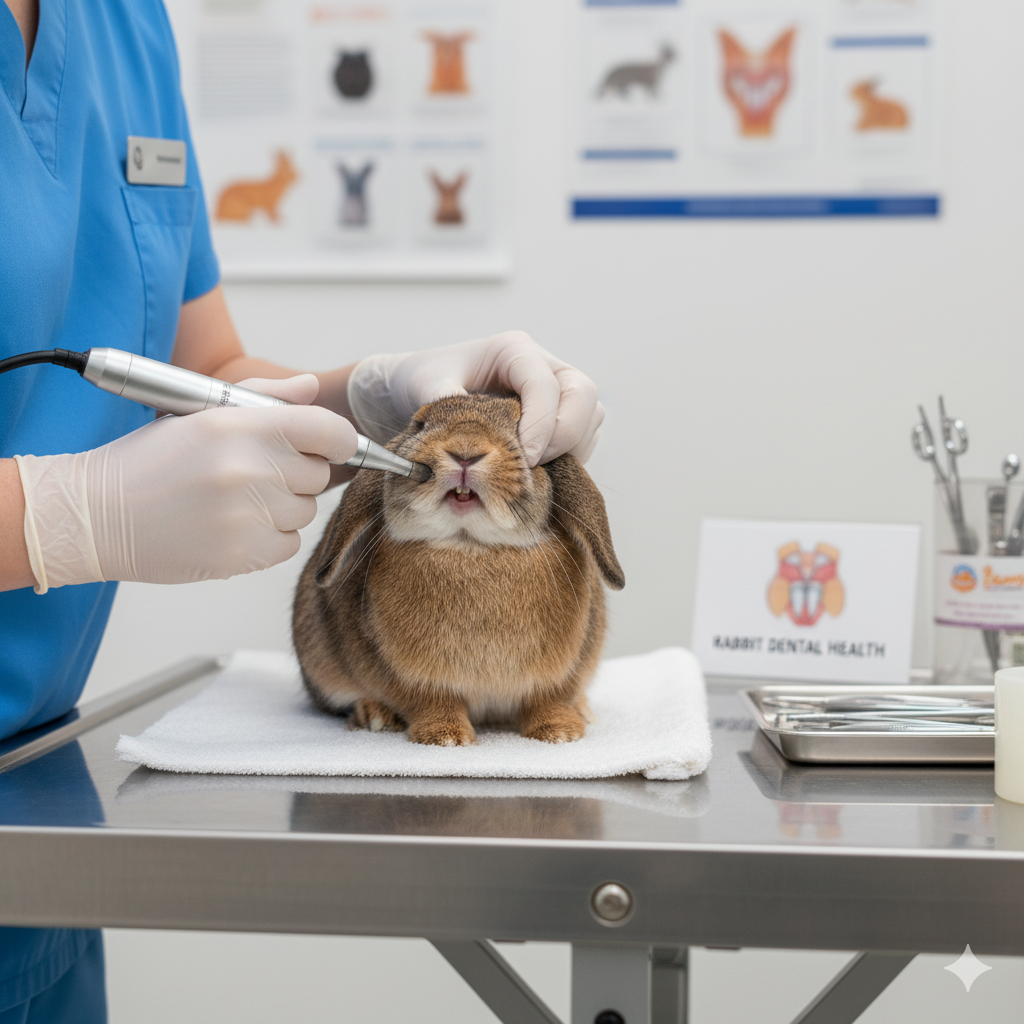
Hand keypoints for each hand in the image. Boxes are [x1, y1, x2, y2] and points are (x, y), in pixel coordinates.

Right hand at [15, 376, 357, 590]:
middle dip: (295, 473)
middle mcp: (249, 468)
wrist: (95, 516)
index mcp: (240, 426)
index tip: (334, 446)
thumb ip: (265, 398)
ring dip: (281, 508)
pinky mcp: (242, 554)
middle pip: (319, 474)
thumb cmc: (148, 462)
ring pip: (305, 511)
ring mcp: (247, 514)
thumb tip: (310, 389)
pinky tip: (233, 526)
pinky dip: (269, 539)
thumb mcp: (200, 413)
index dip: (339, 439)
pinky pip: (289, 544)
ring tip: (234, 501)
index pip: (327, 430)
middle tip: (252, 473)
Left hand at [347, 331, 602, 465]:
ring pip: (590, 418)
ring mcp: (555, 393)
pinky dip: (567, 459)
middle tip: (531, 464)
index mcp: (515, 351)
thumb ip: (448, 407)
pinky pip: (582, 439)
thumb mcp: (426, 386)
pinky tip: (535, 472)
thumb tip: (468, 446)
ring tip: (530, 469)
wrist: (414, 390)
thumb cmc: (421, 379)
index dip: (542, 423)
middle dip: (565, 434)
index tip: (524, 458)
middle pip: (584, 395)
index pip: (546, 384)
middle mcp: (543, 367)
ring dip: (570, 449)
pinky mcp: (556, 419)